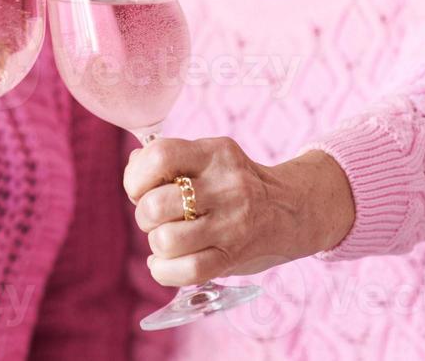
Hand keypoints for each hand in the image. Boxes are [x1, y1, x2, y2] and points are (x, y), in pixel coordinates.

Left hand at [123, 137, 354, 286]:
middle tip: (155, 217)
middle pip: (156, 204)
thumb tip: (133, 167)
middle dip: (144, 215)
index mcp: (215, 153)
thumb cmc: (236, 184)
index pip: (160, 156)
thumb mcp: (210, 158)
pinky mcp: (233, 256)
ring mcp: (232, 223)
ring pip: (166, 240)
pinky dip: (163, 270)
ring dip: (156, 243)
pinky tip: (165, 262)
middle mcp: (226, 185)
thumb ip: (170, 158)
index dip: (136, 176)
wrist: (292, 210)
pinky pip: (186, 270)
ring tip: (167, 238)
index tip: (140, 187)